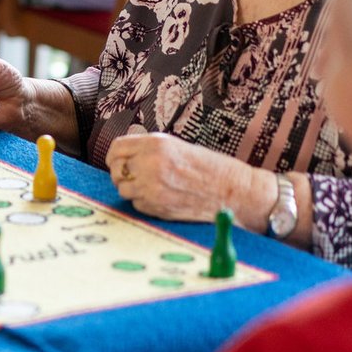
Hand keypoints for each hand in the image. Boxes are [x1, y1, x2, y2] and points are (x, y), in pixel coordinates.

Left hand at [105, 132, 265, 222]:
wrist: (236, 192)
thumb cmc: (213, 168)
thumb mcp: (179, 147)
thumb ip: (151, 150)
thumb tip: (126, 157)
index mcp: (156, 144)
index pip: (116, 148)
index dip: (115, 156)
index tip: (118, 160)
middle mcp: (150, 164)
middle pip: (116, 170)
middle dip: (122, 173)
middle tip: (135, 176)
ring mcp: (152, 188)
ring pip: (123, 190)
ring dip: (133, 189)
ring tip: (153, 186)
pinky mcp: (156, 207)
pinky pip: (137, 204)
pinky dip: (144, 202)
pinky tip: (163, 197)